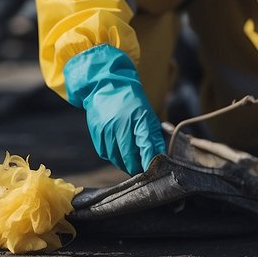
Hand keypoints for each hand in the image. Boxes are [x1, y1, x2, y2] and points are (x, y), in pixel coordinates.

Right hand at [64, 43, 165, 174]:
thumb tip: (161, 156)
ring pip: (116, 158)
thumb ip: (153, 136)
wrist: (105, 85)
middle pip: (129, 157)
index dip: (149, 162)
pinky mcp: (96, 132)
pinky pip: (105, 153)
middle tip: (142, 171)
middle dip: (137, 167)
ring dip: (124, 164)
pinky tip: (118, 152)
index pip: (146, 147)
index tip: (153, 171)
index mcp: (139, 119)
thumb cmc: (131, 101)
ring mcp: (107, 129)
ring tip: (130, 163)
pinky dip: (113, 157)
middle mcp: (121, 125)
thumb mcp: (147, 114)